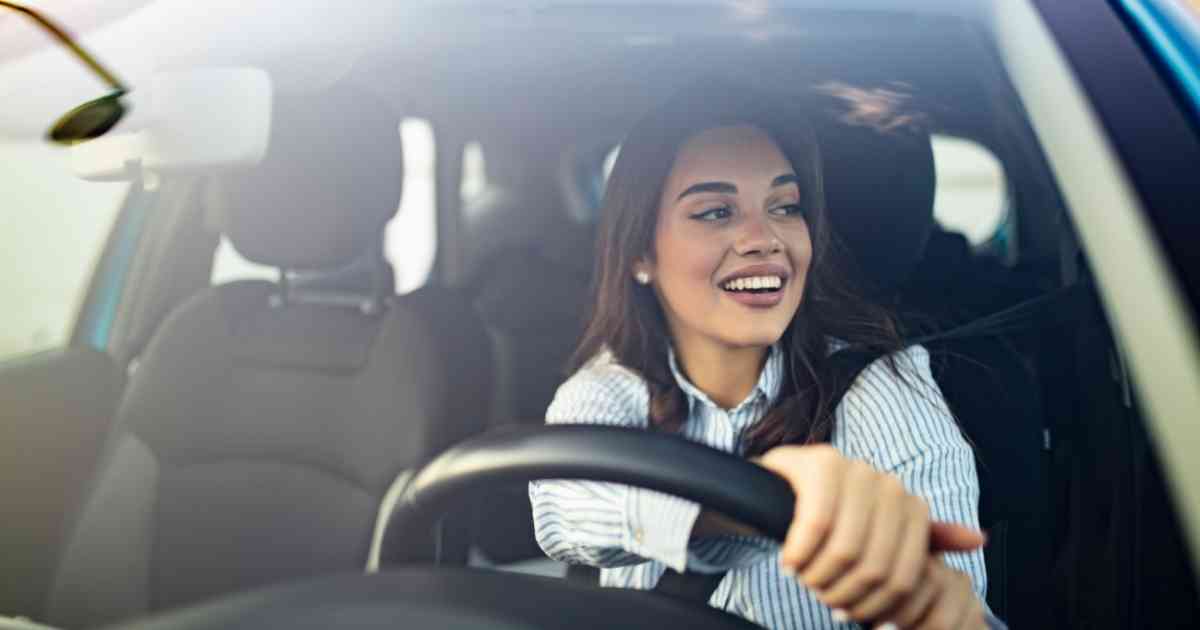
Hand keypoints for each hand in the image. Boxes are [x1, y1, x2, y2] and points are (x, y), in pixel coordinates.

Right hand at [757, 445, 984, 623]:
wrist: (778, 486)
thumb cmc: (832, 519)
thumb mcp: (879, 535)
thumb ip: (923, 541)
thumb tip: (979, 540)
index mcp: (909, 504)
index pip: (903, 577)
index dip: (874, 606)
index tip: (850, 611)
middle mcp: (887, 483)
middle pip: (874, 567)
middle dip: (842, 593)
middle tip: (821, 595)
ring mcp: (854, 469)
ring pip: (845, 550)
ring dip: (818, 576)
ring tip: (805, 577)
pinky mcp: (819, 464)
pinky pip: (816, 524)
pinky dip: (800, 552)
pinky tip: (790, 559)